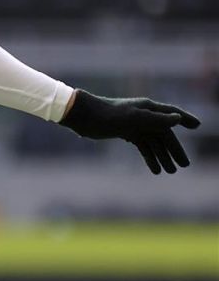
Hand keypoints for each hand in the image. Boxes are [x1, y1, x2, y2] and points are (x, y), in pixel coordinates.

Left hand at [59, 90, 201, 173]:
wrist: (83, 116)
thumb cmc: (107, 114)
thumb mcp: (133, 118)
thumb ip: (155, 119)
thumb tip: (177, 118)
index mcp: (148, 108)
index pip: (171, 114)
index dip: (185, 119)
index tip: (197, 126)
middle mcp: (143, 116)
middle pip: (164, 134)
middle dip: (175, 149)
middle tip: (184, 165)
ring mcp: (134, 125)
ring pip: (153, 142)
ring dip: (162, 156)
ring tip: (171, 171)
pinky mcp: (124, 132)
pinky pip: (142, 146)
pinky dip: (149, 157)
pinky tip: (155, 169)